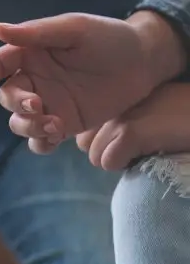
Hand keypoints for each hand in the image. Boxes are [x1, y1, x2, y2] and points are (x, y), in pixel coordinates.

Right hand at [0, 12, 185, 154]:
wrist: (145, 62)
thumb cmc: (109, 38)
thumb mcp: (73, 30)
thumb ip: (36, 33)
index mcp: (30, 54)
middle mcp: (34, 80)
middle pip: (7, 97)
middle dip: (17, 105)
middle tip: (39, 106)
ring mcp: (48, 104)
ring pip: (20, 122)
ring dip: (28, 127)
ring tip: (54, 126)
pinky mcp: (65, 124)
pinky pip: (41, 140)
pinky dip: (40, 143)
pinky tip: (56, 138)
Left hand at [75, 82, 189, 171]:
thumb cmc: (179, 112)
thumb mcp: (143, 108)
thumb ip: (120, 117)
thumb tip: (101, 142)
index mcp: (110, 98)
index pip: (82, 129)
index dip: (100, 141)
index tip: (122, 142)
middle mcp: (108, 104)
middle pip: (83, 144)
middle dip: (104, 152)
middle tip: (130, 150)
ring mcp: (117, 118)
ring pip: (95, 156)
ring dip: (115, 161)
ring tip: (140, 153)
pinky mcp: (130, 133)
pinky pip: (108, 162)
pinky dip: (124, 165)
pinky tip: (144, 156)